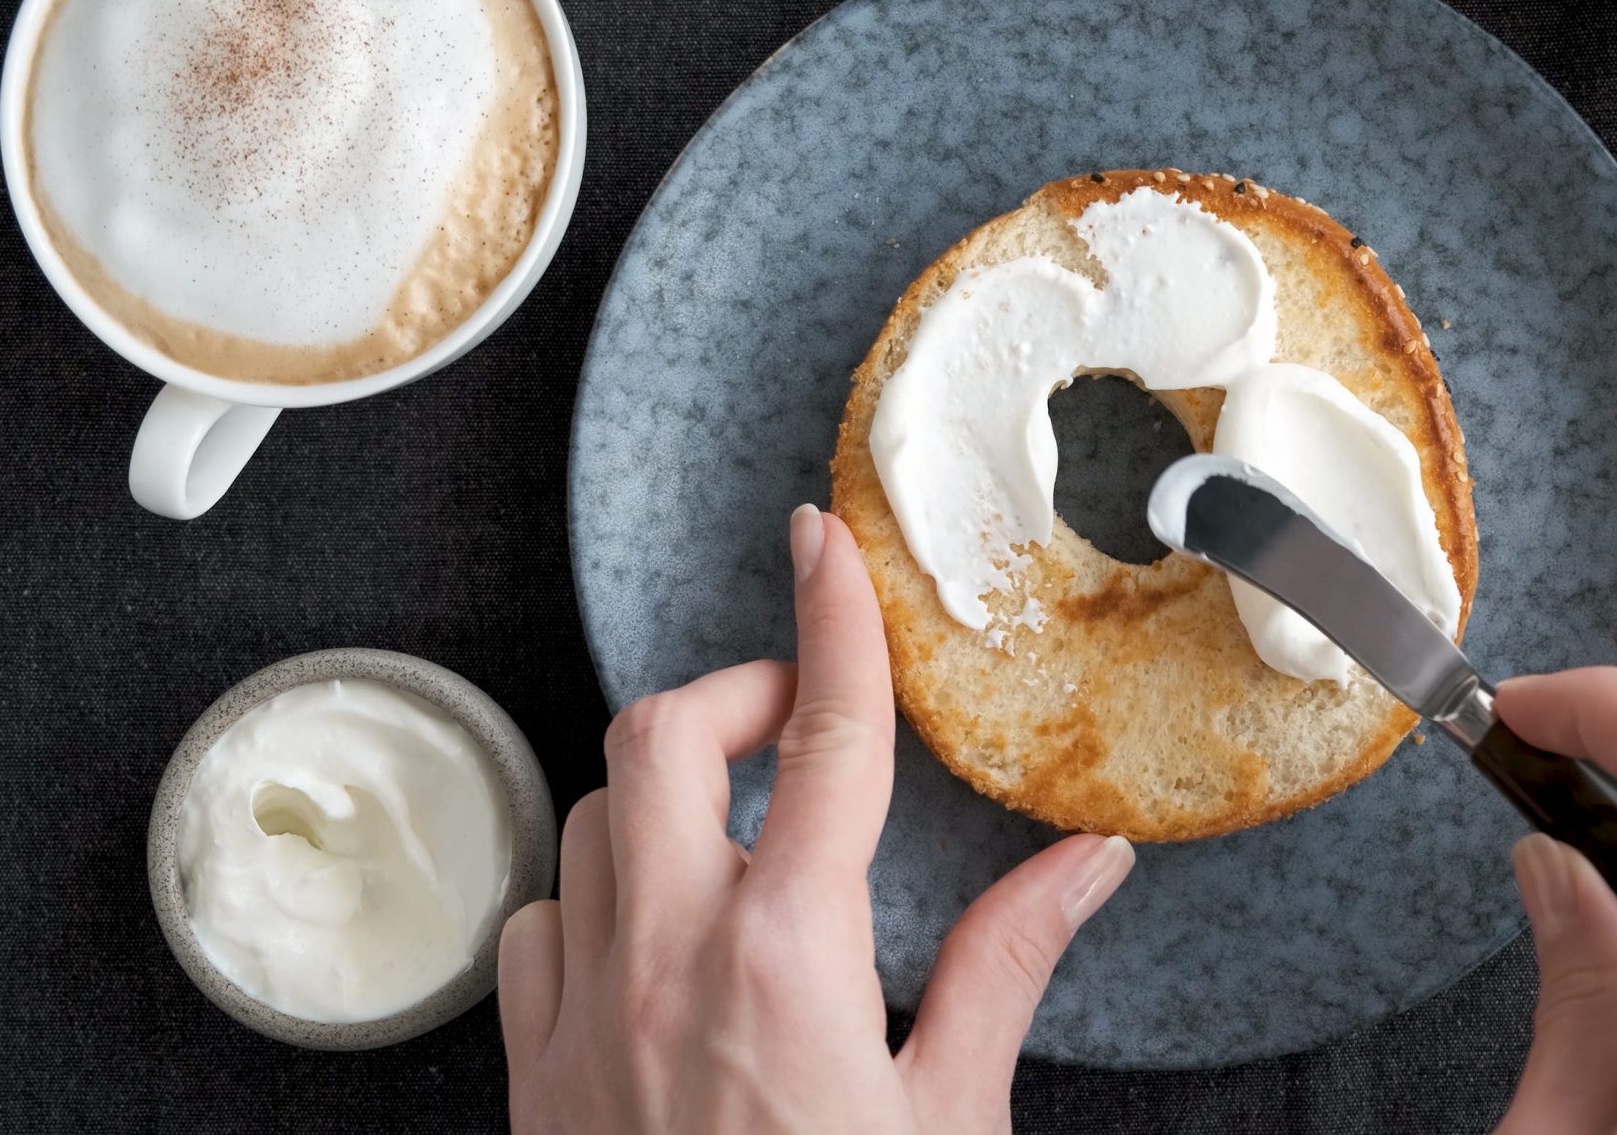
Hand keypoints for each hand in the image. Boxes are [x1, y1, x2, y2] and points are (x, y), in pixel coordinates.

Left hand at [497, 506, 1136, 1133]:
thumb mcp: (952, 1114)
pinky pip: (533, 920)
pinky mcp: (529, 1070)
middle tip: (804, 726)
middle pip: (666, 735)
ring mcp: (580, 1011)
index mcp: (789, 955)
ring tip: (741, 829)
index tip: (822, 540)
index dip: (829, 617)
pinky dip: (591, 889)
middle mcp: (665, 958)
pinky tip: (648, 929)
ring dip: (666, 791)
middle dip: (738, 694)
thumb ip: (1009, 968)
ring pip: (592, 817)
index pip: (825, 738)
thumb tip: (1087, 862)